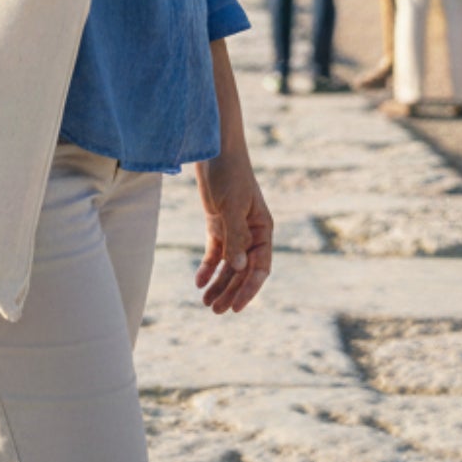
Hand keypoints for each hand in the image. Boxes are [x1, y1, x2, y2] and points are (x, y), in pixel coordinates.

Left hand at [193, 147, 272, 313]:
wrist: (214, 151)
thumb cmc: (231, 175)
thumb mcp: (233, 206)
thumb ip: (236, 236)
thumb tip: (240, 268)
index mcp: (263, 230)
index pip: (260, 268)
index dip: (249, 290)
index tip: (236, 307)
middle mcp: (251, 234)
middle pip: (243, 272)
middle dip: (230, 292)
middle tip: (215, 311)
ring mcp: (234, 230)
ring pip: (228, 266)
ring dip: (218, 284)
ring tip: (206, 303)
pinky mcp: (218, 225)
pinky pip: (215, 253)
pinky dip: (208, 268)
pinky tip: (199, 281)